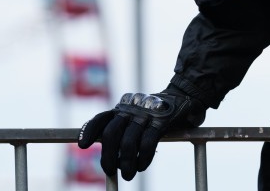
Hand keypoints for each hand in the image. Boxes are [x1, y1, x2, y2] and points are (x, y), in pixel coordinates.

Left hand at [77, 84, 206, 180]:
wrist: (187, 96)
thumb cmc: (158, 112)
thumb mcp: (139, 114)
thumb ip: (125, 128)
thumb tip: (111, 154)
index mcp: (123, 107)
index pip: (101, 118)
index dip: (89, 131)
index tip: (83, 146)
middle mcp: (132, 108)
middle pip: (111, 133)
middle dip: (108, 156)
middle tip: (110, 170)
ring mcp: (146, 114)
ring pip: (128, 142)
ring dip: (126, 163)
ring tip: (129, 174)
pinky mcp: (162, 121)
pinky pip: (147, 143)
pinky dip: (143, 158)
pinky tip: (142, 166)